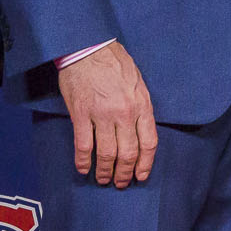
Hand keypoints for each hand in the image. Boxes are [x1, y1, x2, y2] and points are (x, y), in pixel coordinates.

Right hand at [57, 42, 156, 188]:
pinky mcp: (81, 114)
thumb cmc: (114, 62)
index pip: (148, 143)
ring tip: (103, 180)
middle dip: (125, 173)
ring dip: (105, 171)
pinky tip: (83, 168)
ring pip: (107, 153)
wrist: (88, 47)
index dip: (145, 163)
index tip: (141, 175)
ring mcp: (102, 115)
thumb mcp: (138, 83)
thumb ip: (140, 107)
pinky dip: (83, 160)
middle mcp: (124, 113)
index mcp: (141, 105)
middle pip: (128, 153)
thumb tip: (140, 130)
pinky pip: (83, 145)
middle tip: (121, 183)